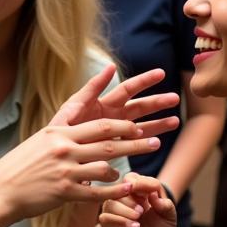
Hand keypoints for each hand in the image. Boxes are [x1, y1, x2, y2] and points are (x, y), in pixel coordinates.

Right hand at [0, 118, 163, 222]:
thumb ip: (60, 135)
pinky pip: (97, 192)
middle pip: (108, 142)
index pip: (97, 124)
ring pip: (106, 166)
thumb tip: (76, 130)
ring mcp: (65, 170)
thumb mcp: (37, 143)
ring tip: (139, 173)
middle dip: (135, 142)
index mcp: (58, 133)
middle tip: (154, 141)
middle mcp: (63, 148)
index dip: (121, 124)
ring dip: (126, 168)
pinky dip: (115, 192)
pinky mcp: (64, 192)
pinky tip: (127, 190)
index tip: (137, 126)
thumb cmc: (17, 168)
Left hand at [51, 66, 179, 138]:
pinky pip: (134, 144)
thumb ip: (91, 89)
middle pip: (139, 106)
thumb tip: (111, 66)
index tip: (161, 74)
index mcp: (102, 103)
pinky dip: (147, 142)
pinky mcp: (114, 149)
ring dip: (158, 123)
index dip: (144, 81)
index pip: (127, 88)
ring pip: (142, 125)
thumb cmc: (58, 131)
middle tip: (176, 98)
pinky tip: (160, 141)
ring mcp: (114, 133)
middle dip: (157, 102)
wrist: (51, 160)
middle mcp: (111, 116)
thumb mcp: (73, 109)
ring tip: (176, 121)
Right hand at [101, 175, 176, 226]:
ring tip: (138, 218)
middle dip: (131, 198)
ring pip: (110, 203)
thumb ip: (165, 203)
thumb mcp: (169, 216)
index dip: (140, 182)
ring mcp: (114, 216)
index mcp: (137, 195)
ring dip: (125, 209)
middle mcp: (123, 203)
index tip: (150, 194)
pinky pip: (106, 219)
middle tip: (142, 210)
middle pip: (118, 189)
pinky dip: (120, 221)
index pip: (132, 179)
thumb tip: (153, 194)